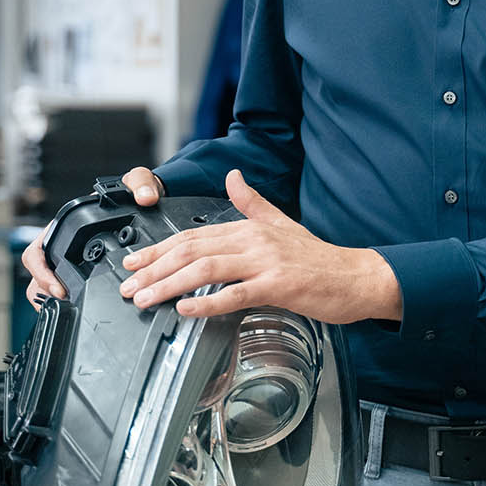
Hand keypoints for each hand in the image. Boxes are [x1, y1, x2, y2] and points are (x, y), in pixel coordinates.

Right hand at [20, 166, 164, 304]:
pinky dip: (71, 301)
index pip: (35, 253)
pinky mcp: (84, 270)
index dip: (41, 273)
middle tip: (67, 304)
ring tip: (74, 310)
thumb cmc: (133, 191)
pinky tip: (85, 307)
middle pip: (38, 276)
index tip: (58, 289)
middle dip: (46, 294)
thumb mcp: (137, 182)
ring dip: (55, 301)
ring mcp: (71, 259)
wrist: (145, 201)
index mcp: (64, 226)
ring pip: (48, 287)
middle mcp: (63, 244)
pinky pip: (68, 289)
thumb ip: (140, 184)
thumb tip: (145, 199)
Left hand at [117, 169, 401, 323]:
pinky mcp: (278, 285)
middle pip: (192, 250)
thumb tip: (235, 176)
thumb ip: (253, 202)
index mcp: (250, 228)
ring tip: (146, 298)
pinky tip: (186, 309)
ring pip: (207, 270)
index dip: (158, 249)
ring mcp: (266, 262)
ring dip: (170, 284)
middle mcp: (254, 240)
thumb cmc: (321, 259)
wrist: (357, 277)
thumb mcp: (283, 223)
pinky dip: (208, 303)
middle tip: (129, 286)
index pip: (193, 236)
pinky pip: (236, 294)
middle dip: (154, 268)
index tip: (133, 262)